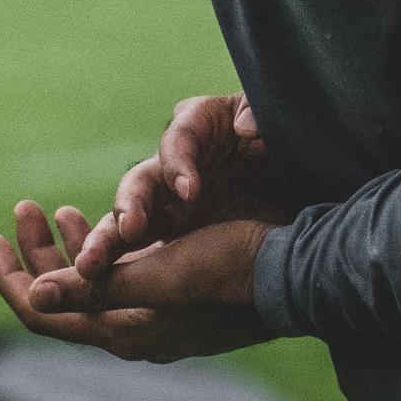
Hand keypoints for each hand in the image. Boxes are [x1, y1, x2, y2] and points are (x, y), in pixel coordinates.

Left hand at [0, 199, 272, 362]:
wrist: (290, 272)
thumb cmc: (226, 268)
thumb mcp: (157, 273)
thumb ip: (95, 285)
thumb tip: (31, 294)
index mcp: (121, 328)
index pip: (42, 312)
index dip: (8, 278)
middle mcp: (129, 326)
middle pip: (59, 297)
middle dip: (32, 253)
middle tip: (18, 209)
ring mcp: (149, 311)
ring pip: (86, 282)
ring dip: (62, 246)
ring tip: (46, 209)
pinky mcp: (166, 291)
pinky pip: (113, 273)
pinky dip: (95, 245)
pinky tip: (92, 218)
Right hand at [72, 93, 290, 285]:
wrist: (309, 182)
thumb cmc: (291, 140)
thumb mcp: (280, 123)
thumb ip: (261, 117)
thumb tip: (245, 126)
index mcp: (201, 125)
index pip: (179, 138)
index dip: (179, 163)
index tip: (190, 191)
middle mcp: (178, 162)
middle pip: (143, 180)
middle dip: (130, 205)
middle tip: (128, 228)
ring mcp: (172, 200)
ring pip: (130, 217)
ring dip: (109, 239)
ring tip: (91, 264)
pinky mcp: (176, 231)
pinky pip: (141, 247)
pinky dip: (121, 264)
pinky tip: (101, 283)